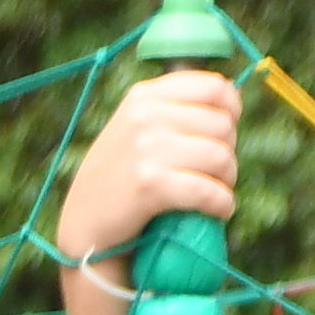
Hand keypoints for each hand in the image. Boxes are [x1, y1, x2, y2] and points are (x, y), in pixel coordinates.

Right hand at [60, 70, 240, 263]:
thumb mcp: (134, 127)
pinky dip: (222, 204)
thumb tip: (230, 94)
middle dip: (227, 152)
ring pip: (220, 158)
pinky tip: (219, 210)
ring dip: (226, 180)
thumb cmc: (117, 178)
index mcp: (143, 97)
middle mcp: (144, 116)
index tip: (224, 133)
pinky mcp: (150, 184)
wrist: (83, 226)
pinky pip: (208, 191)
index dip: (231, 111)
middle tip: (212, 173)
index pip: (214, 88)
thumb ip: (172, 108)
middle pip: (222, 126)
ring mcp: (146, 148)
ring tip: (215, 191)